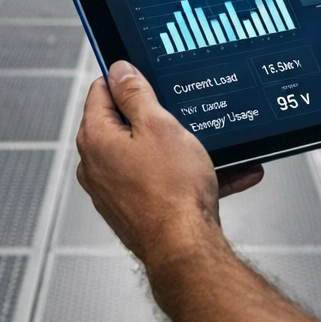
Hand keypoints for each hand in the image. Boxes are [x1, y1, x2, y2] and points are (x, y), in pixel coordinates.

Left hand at [75, 60, 264, 263]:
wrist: (186, 250)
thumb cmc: (173, 193)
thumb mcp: (160, 125)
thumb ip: (136, 94)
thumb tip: (119, 71)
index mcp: (95, 139)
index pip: (100, 90)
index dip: (127, 79)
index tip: (149, 78)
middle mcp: (96, 165)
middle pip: (123, 123)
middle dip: (157, 115)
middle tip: (182, 112)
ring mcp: (113, 190)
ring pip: (148, 154)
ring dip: (179, 147)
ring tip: (211, 146)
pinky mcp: (134, 209)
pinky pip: (160, 181)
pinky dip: (186, 174)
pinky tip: (225, 173)